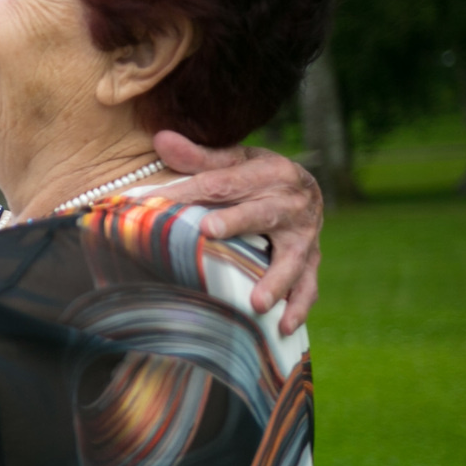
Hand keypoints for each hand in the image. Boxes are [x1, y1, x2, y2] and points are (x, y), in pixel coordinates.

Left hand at [150, 131, 322, 332]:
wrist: (304, 187)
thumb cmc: (256, 174)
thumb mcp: (234, 158)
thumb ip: (197, 156)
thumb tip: (160, 138)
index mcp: (270, 171)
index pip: (222, 182)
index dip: (187, 191)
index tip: (155, 202)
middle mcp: (293, 201)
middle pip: (262, 213)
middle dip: (237, 221)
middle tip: (208, 231)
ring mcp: (305, 235)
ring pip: (292, 257)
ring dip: (276, 280)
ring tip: (257, 303)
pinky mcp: (311, 259)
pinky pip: (308, 285)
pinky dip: (298, 307)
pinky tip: (283, 327)